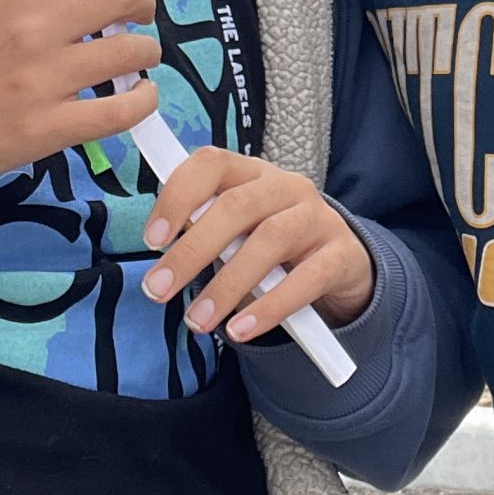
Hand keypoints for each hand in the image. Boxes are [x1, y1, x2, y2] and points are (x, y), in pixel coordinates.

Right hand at [0, 0, 161, 195]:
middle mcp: (34, 25)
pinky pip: (122, 111)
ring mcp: (42, 79)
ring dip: (143, 54)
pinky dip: (141, 102)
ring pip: (135, 52)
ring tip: (130, 63)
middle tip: (133, 20)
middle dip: (141, 6)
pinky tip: (133, 98)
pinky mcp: (45, 131)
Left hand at [139, 149, 375, 341]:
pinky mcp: (341, 254)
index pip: (211, 164)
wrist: (341, 264)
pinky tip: (241, 330)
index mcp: (252, 173)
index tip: (152, 240)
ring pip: (270, 240)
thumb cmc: (273, 246)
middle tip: (158, 289)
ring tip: (198, 319)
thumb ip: (206, 231)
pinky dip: (269, 307)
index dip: (178, 196)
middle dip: (192, 251)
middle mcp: (287, 186)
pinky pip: (306, 279)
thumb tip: (163, 256)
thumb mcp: (239, 231)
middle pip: (237, 206)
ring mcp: (318, 217)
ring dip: (226, 284)